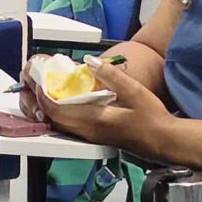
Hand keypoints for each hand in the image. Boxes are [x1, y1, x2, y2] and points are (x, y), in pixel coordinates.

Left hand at [21, 53, 174, 156]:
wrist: (163, 140)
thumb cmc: (152, 117)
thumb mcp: (135, 91)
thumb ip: (111, 76)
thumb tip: (89, 61)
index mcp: (93, 120)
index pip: (57, 110)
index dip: (44, 95)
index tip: (39, 80)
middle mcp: (87, 131)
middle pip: (53, 118)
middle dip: (42, 100)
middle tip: (38, 81)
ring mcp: (90, 136)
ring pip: (60, 124)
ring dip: (50, 107)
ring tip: (46, 88)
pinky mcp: (94, 137)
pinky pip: (69, 126)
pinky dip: (61, 113)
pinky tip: (65, 101)